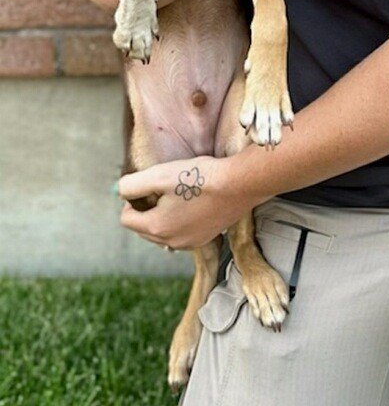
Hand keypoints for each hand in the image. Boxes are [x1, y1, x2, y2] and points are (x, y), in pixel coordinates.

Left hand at [118, 156, 253, 249]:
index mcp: (155, 228)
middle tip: (165, 187)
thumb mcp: (159, 175)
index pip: (126, 218)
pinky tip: (195, 202)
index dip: (133, 198)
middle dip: (148, 208)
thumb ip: (132, 184)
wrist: (239, 184)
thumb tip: (120, 191)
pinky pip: (181, 233)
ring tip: (181, 194)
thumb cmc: (199, 177)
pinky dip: (181, 220)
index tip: (150, 184)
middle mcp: (170, 242)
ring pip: (163, 231)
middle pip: (143, 227)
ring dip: (164, 215)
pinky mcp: (205, 239)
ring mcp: (189, 243)